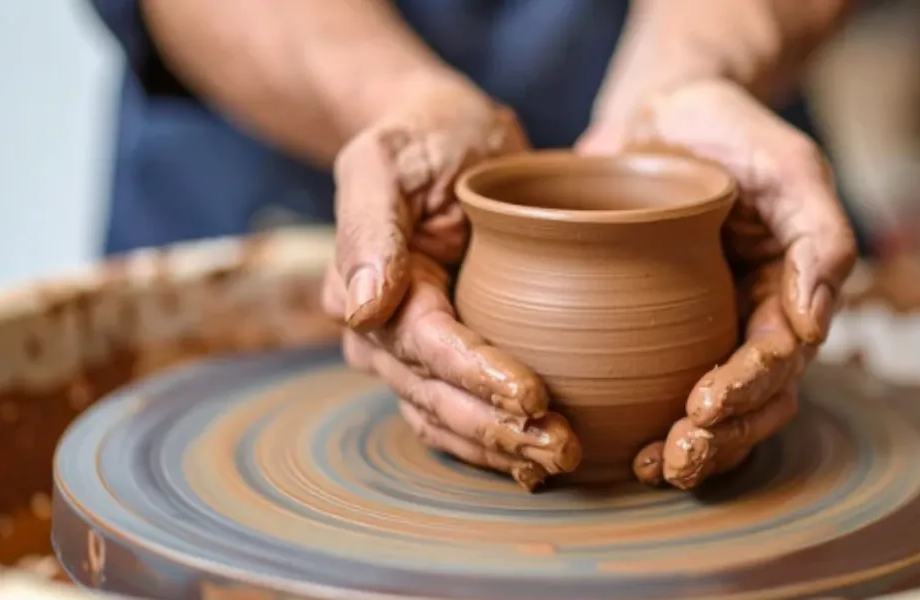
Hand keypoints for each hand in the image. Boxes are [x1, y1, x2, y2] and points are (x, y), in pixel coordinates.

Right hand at [322, 71, 581, 489]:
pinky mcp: (446, 357)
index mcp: (364, 287)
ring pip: (447, 419)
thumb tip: (358, 308)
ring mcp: (412, 352)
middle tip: (560, 447)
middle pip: (437, 397)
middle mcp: (382, 332)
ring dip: (500, 448)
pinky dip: (494, 443)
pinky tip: (534, 462)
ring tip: (560, 460)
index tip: (532, 395)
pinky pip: (460, 414)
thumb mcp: (386, 158)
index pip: (426, 346)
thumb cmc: (421, 137)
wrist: (443, 134)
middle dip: (497, 429)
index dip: (477, 376)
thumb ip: (369, 224)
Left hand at [578, 78, 857, 488]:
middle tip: (674, 455)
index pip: (779, 358)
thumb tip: (818, 321)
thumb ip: (819, 234)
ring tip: (651, 468)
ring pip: (718, 412)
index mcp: (791, 288)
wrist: (658, 109)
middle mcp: (753, 318)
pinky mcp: (660, 331)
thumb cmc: (727, 126)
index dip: (746, 388)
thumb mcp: (786, 162)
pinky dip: (650, 425)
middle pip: (754, 401)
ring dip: (693, 448)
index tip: (703, 404)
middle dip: (720, 437)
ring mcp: (708, 329)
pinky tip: (623, 449)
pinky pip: (664, 390)